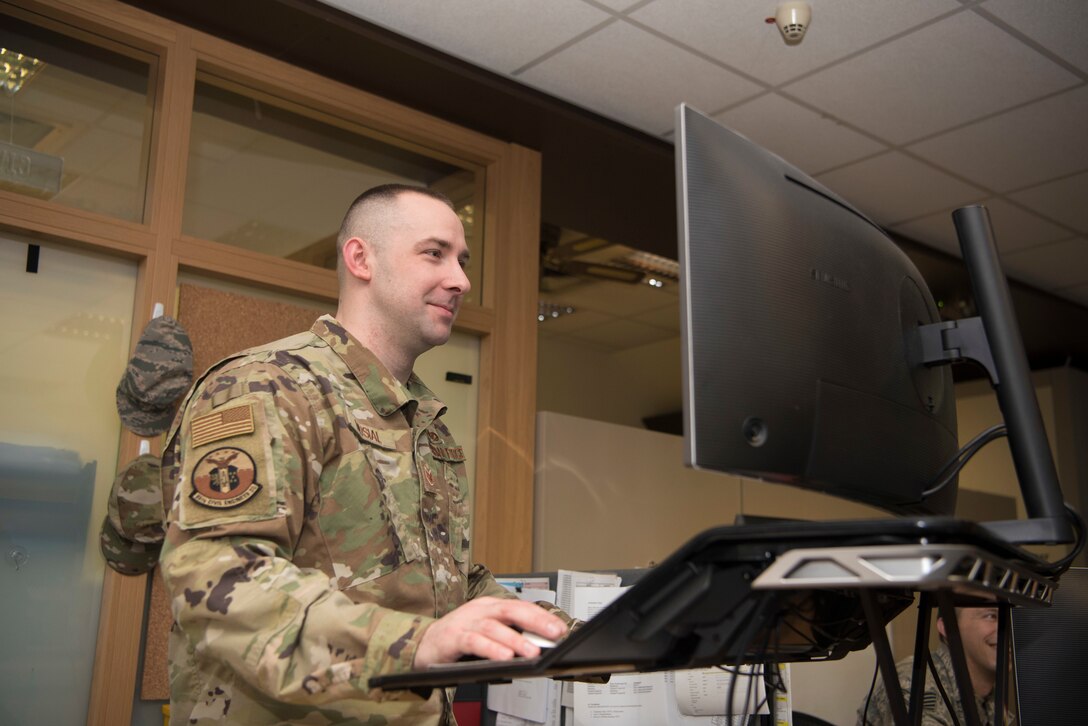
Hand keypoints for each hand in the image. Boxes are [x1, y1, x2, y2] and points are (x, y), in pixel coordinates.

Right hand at [413, 596, 567, 666]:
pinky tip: (504, 657)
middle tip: (554, 634)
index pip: (521, 606)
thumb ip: (509, 635)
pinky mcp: (453, 637)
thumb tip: (538, 644)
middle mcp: (480, 610)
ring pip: (494, 627)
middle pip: (511, 610)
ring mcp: (466, 622)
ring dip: (515, 640)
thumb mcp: (487, 633)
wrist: (424, 643)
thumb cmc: (459, 638)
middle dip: (536, 621)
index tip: (560, 628)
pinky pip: (474, 642)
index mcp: (490, 606)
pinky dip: (491, 649)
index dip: (542, 616)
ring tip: (532, 652)